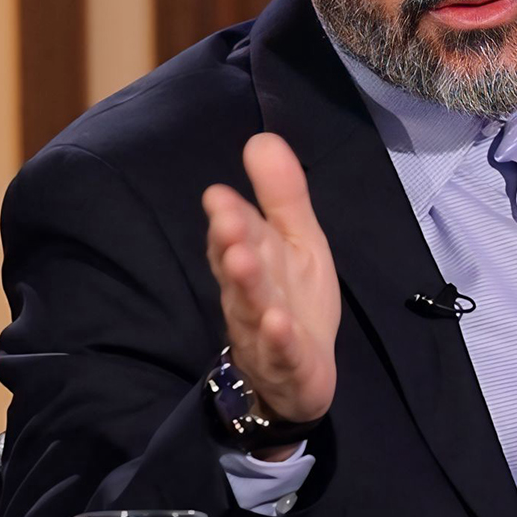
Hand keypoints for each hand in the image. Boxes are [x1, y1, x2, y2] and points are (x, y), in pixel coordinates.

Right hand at [202, 133, 339, 428]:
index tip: (220, 196)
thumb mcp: (296, 241)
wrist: (296, 378)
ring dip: (247, 286)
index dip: (229, 217)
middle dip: (232, 244)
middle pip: (238, 268)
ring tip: (244, 261)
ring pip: (252, 308)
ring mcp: (265, 332)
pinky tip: (279, 323)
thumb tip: (262, 137)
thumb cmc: (293, 298)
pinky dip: (279, 339)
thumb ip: (281, 195)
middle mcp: (249, 295)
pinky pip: (281, 352)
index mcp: (253, 261)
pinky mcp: (288, 364)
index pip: (237, 235)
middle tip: (226, 221)